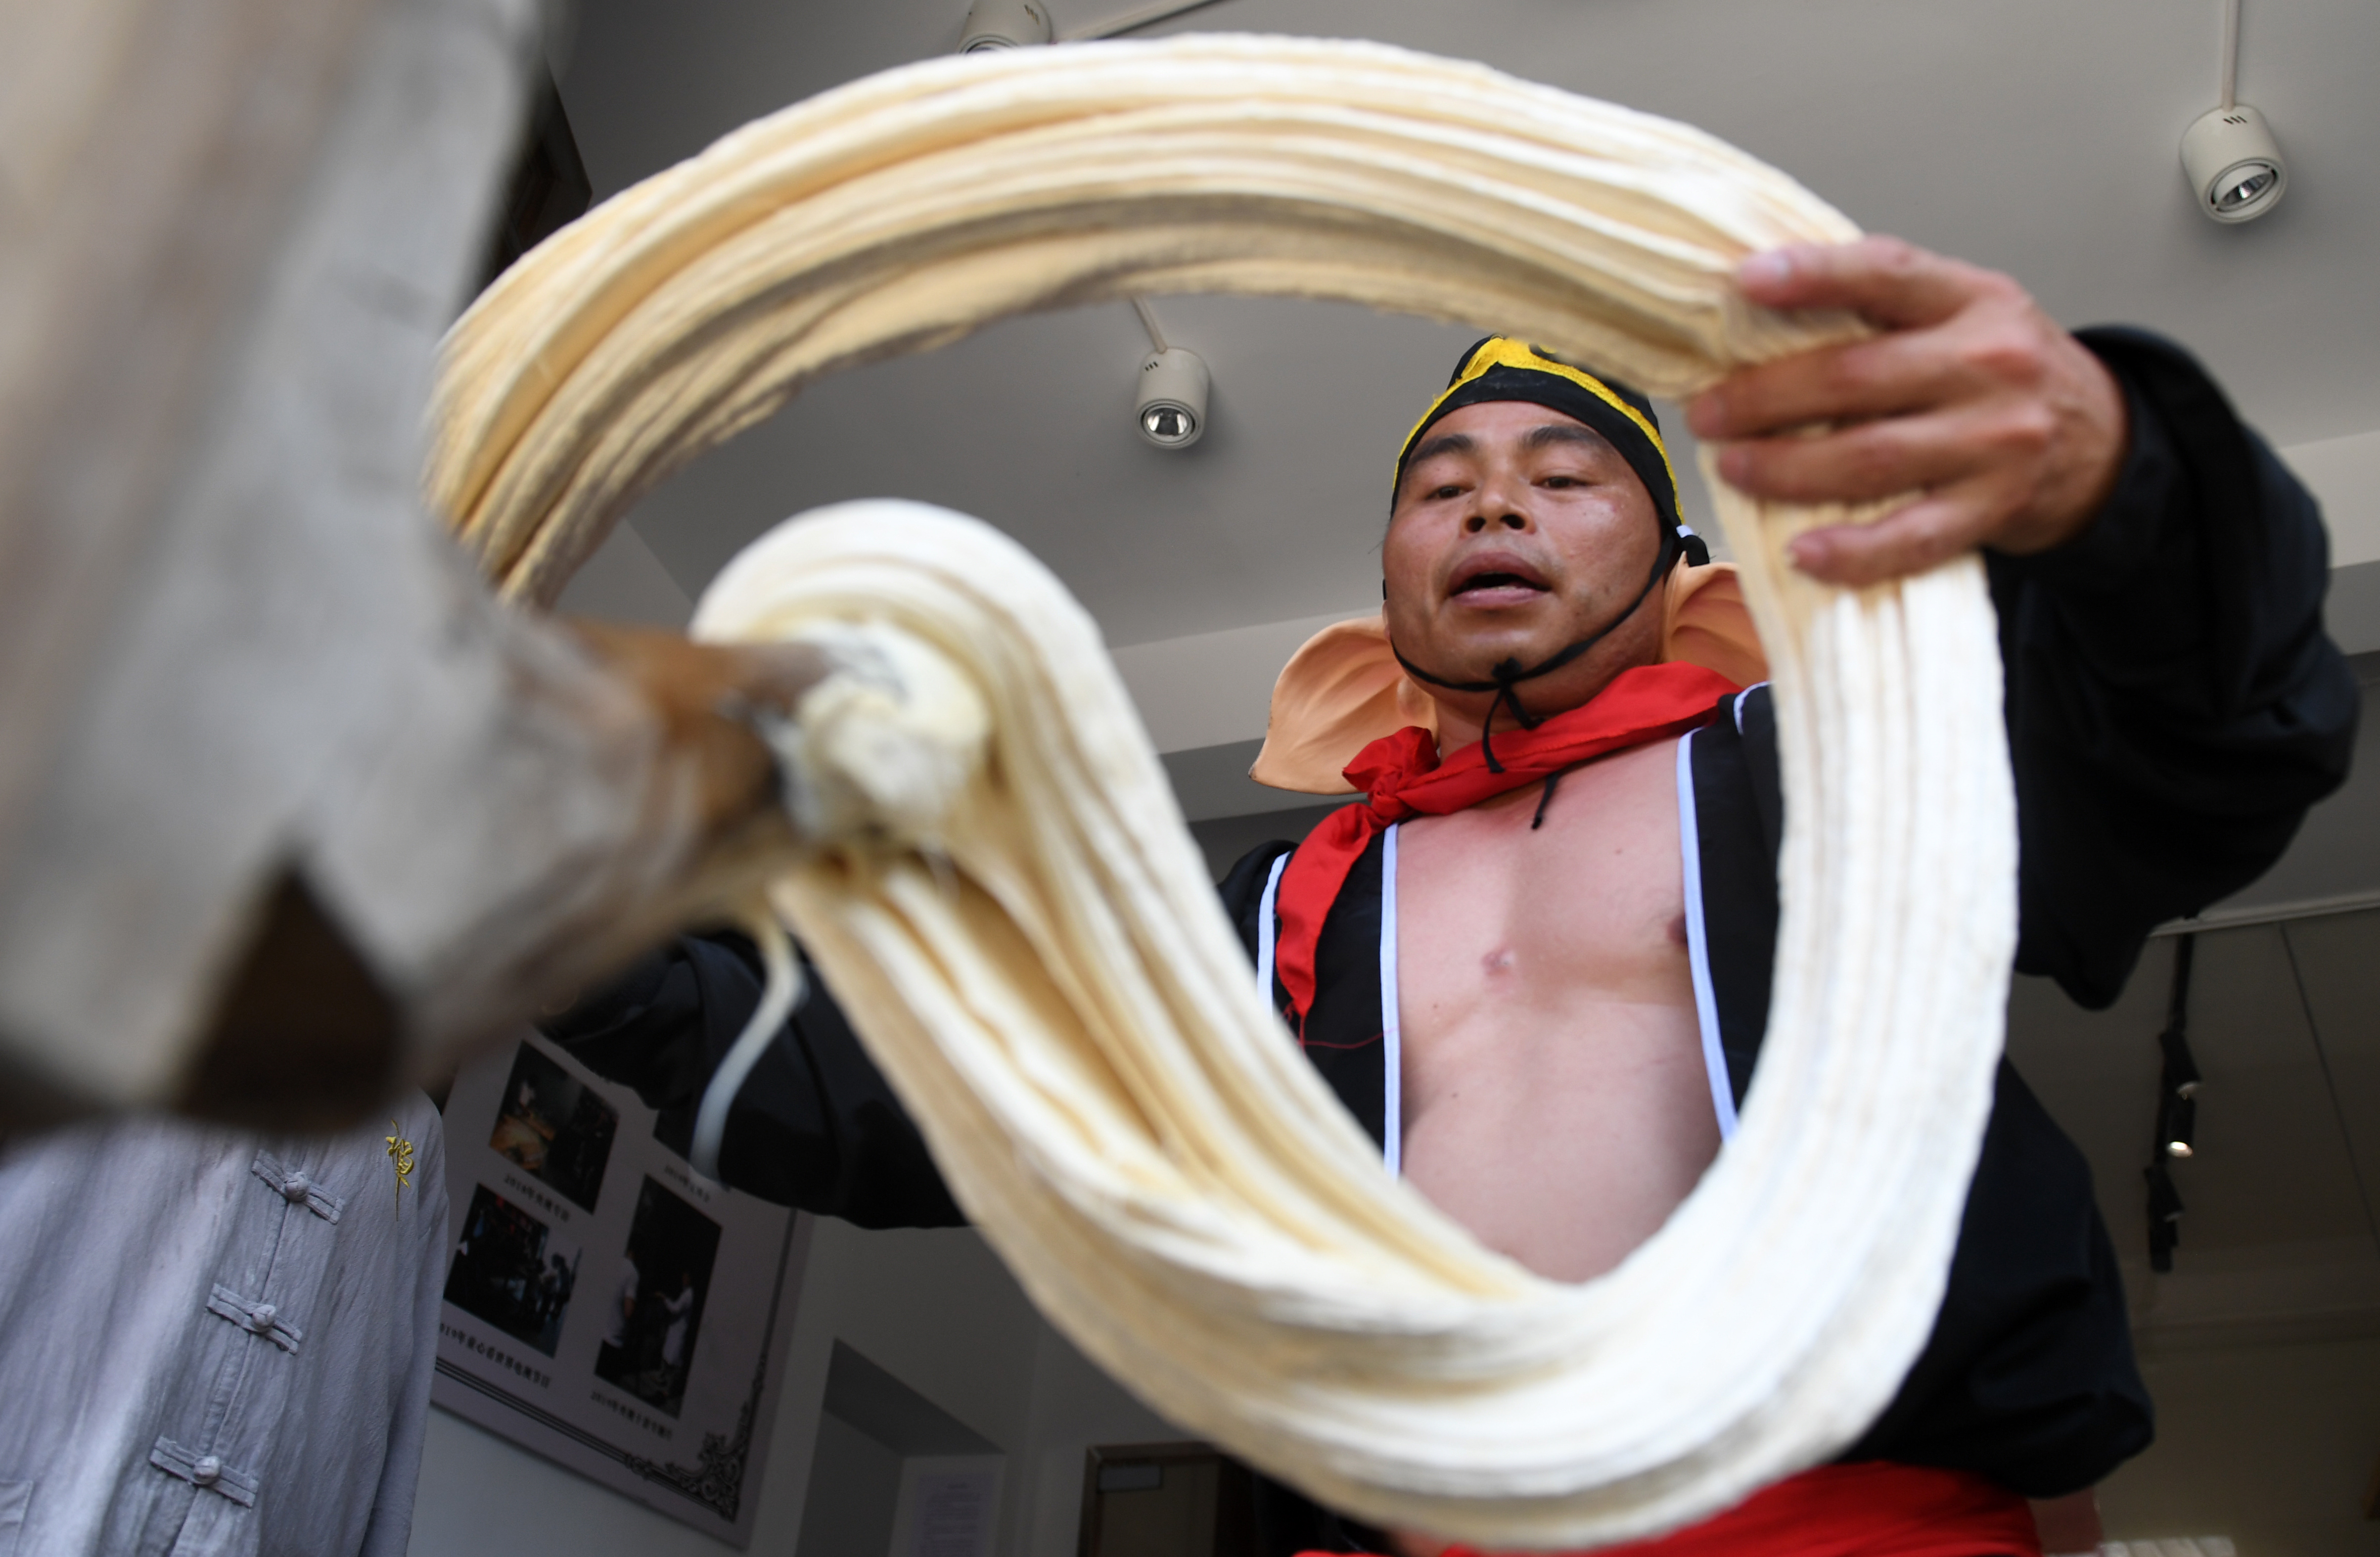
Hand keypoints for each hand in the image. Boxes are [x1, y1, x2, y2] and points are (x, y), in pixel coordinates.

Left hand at [1685, 237, 2127, 587]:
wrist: (2097, 438)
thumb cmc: (1996, 370)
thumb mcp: (1958, 314)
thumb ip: (1878, 311)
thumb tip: (1752, 317)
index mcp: (1972, 299)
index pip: (1885, 273)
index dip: (1813, 274)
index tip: (1745, 281)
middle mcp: (1990, 364)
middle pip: (1856, 379)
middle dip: (1765, 398)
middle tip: (1707, 413)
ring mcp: (1996, 441)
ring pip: (1870, 458)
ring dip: (1786, 468)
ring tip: (1732, 467)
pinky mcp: (1993, 509)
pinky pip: (1910, 538)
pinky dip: (1851, 551)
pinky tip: (1802, 551)